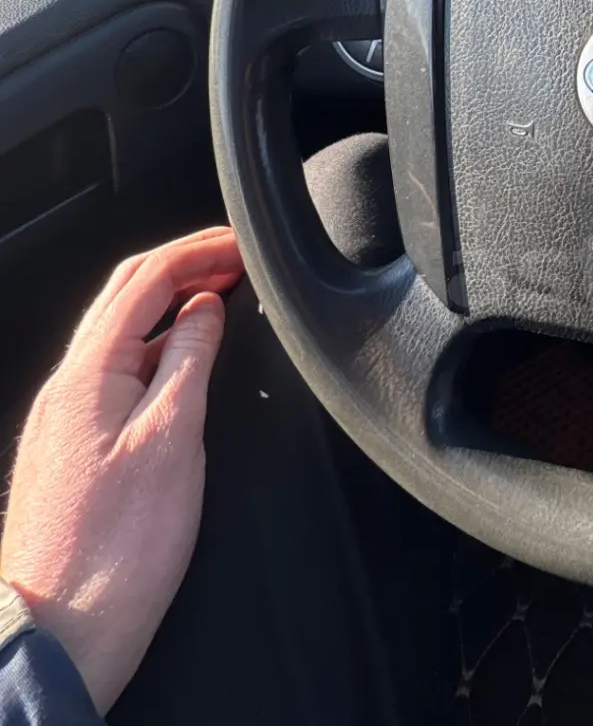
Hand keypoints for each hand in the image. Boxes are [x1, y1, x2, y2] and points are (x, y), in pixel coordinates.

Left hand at [1, 226, 242, 713]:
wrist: (62, 634)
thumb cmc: (117, 550)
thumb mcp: (172, 440)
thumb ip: (189, 361)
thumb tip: (204, 310)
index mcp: (87, 375)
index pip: (144, 280)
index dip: (196, 251)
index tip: (242, 245)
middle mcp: (67, 388)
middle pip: (124, 298)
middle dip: (181, 266)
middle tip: (234, 260)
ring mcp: (65, 419)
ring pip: (118, 333)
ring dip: (168, 303)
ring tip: (219, 297)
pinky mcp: (73, 450)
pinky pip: (115, 370)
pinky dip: (156, 345)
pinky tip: (185, 361)